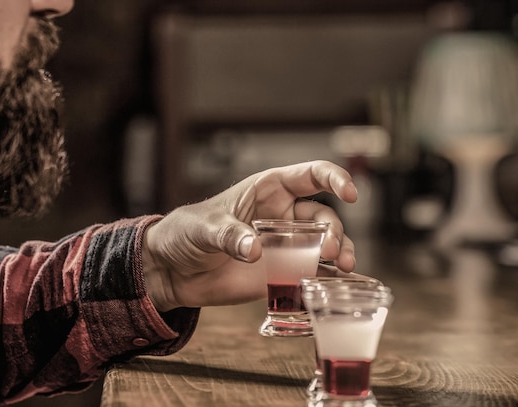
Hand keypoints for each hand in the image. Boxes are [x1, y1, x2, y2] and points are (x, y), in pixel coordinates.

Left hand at [143, 161, 356, 311]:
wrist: (173, 270)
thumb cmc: (185, 233)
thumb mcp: (203, 227)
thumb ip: (229, 235)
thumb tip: (255, 250)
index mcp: (268, 190)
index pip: (310, 175)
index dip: (334, 178)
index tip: (350, 193)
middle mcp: (284, 215)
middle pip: (324, 215)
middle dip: (334, 229)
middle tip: (330, 250)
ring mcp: (285, 245)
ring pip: (327, 243)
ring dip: (341, 252)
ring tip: (344, 266)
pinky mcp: (281, 273)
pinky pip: (313, 273)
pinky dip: (330, 278)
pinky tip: (340, 285)